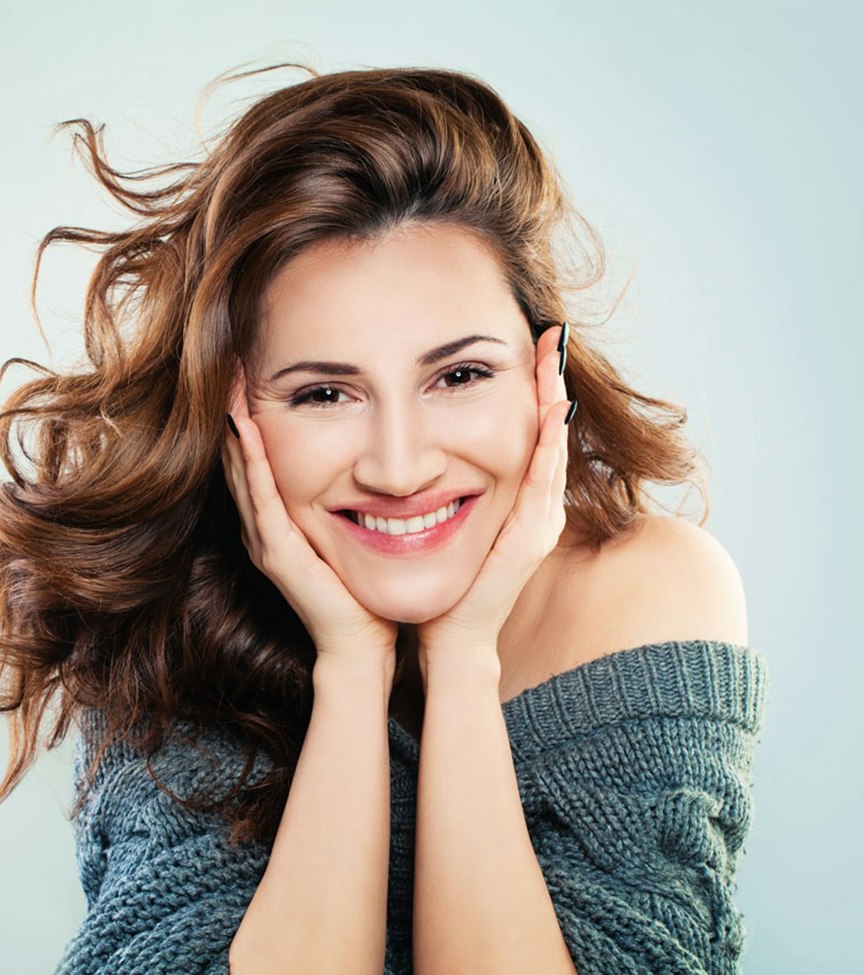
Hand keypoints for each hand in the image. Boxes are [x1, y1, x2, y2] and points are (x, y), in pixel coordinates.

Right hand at [220, 367, 399, 663]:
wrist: (360, 645)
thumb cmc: (363, 591)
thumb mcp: (351, 533)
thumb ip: (351, 502)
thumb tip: (374, 464)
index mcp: (280, 523)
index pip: (259, 462)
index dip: (251, 421)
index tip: (252, 376)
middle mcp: (264, 530)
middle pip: (241, 461)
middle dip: (235, 414)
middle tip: (231, 366)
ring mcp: (265, 542)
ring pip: (242, 474)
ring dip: (235, 429)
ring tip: (229, 385)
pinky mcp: (278, 553)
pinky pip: (261, 499)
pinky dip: (251, 462)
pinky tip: (244, 430)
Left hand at [416, 322, 573, 665]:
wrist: (449, 632)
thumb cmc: (445, 577)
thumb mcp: (449, 517)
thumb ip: (448, 483)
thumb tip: (427, 446)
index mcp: (519, 500)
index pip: (532, 432)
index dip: (534, 388)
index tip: (531, 344)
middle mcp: (537, 506)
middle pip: (551, 432)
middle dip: (551, 382)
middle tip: (552, 334)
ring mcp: (540, 522)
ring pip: (553, 448)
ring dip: (555, 401)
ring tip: (554, 357)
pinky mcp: (532, 537)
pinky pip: (543, 480)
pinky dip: (549, 444)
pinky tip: (553, 410)